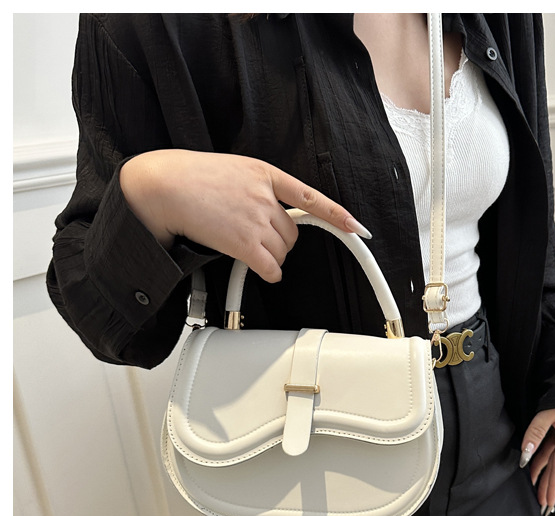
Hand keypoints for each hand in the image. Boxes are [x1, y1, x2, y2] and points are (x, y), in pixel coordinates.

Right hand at [120, 149, 370, 282]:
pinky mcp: (244, 243)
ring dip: (270, 256)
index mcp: (266, 174)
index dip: (337, 214)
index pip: (310, 197)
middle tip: (257, 238)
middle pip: (293, 233)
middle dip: (280, 241)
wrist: (164, 185)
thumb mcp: (234, 171)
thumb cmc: (192, 178)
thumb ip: (258, 188)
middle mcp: (265, 197)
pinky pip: (271, 267)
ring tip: (246, 246)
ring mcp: (256, 220)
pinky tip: (259, 267)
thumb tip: (272, 212)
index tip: (357, 226)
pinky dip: (269, 272)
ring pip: (282, 251)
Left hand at [518, 404, 554, 515]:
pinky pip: (547, 448)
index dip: (553, 487)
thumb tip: (526, 454)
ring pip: (549, 459)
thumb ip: (536, 431)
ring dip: (542, 474)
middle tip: (543, 507)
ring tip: (534, 489)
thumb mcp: (550, 411)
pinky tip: (531, 465)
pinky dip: (539, 459)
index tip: (549, 503)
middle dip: (548, 487)